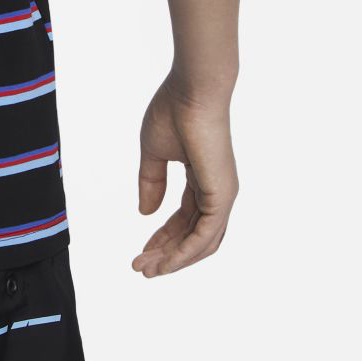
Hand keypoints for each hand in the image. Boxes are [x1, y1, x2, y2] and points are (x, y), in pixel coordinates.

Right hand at [132, 76, 237, 276]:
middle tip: (140, 267)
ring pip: (201, 244)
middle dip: (165, 254)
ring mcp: (222, 196)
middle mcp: (216, 192)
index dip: (161, 236)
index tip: (140, 250)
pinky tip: (164, 262)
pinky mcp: (221, 197)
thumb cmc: (174, 111)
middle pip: (193, 237)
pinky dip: (184, 253)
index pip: (184, 219)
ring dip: (173, 260)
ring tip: (146, 269)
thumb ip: (150, 182)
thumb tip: (145, 212)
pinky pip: (204, 236)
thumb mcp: (153, 151)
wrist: (192, 91)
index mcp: (202, 180)